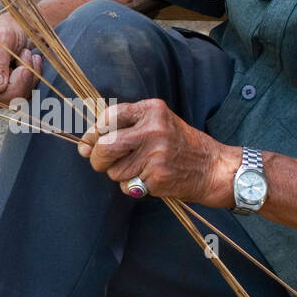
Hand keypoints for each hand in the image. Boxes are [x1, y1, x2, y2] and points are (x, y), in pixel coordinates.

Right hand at [0, 13, 41, 117]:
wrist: (26, 25)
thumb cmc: (8, 26)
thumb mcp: (1, 36)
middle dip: (13, 83)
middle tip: (24, 58)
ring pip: (10, 101)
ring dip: (26, 78)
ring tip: (27, 55)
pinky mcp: (9, 92)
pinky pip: (24, 97)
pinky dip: (32, 79)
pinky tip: (30, 62)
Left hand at [77, 99, 236, 205]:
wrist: (212, 167)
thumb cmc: (179, 145)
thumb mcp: (157, 123)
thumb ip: (123, 128)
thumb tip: (84, 146)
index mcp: (151, 110)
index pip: (108, 117)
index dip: (94, 133)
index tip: (89, 143)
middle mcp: (153, 129)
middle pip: (105, 146)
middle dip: (98, 158)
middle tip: (103, 163)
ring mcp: (155, 153)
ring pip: (114, 170)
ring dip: (120, 175)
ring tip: (141, 168)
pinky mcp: (157, 176)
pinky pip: (127, 185)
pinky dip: (133, 186)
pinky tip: (150, 178)